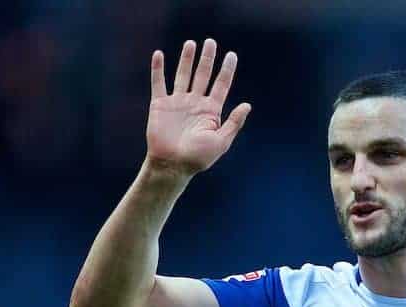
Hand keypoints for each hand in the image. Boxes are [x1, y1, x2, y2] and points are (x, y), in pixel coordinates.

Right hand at [146, 39, 251, 176]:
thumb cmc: (198, 158)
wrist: (172, 165)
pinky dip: (158, 69)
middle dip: (207, 58)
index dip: (226, 70)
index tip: (231, 55)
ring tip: (191, 43)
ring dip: (187, 59)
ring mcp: (177, 103)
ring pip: (183, 75)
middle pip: (202, 75)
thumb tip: (248, 105)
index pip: (221, 85)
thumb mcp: (221, 141)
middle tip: (210, 42)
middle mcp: (195, 103)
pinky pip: (158, 83)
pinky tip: (159, 55)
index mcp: (211, 111)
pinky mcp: (160, 105)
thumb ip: (233, 123)